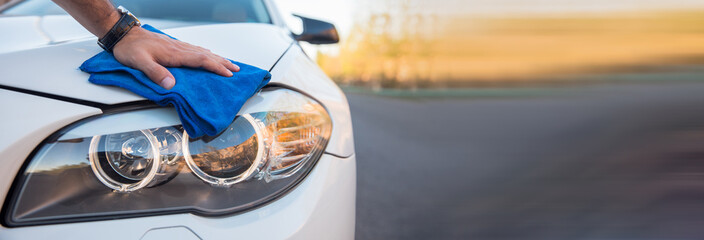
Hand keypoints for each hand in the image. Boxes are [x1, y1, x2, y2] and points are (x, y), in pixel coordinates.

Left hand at [112, 26, 239, 88]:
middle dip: (222, 62)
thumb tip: (171, 85)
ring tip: (228, 63)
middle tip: (236, 69)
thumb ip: (156, 73)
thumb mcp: (139, 62)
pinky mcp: (173, 45)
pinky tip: (207, 54)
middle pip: (206, 55)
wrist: (123, 34)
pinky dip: (206, 53)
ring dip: (217, 57)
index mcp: (174, 54)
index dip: (216, 67)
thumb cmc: (130, 48)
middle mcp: (178, 48)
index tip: (228, 73)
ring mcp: (177, 46)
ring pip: (202, 51)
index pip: (200, 60)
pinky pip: (195, 49)